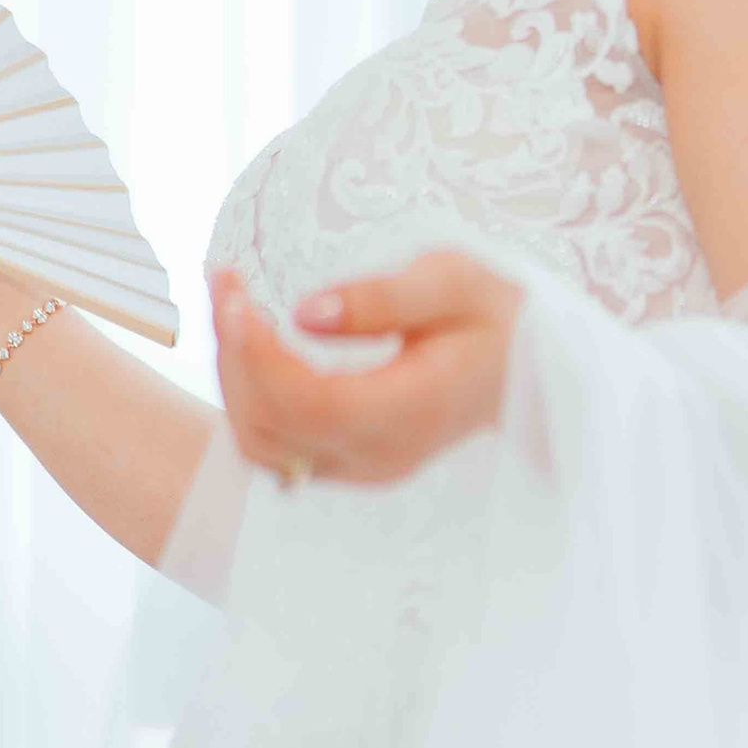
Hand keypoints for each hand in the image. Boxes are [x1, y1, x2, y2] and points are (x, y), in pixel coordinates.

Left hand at [210, 250, 523, 486]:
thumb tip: (304, 313)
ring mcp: (362, 467)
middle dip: (234, 353)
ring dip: (233, 375)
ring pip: (262, 443)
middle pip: (274, 425)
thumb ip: (381, 298)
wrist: (524, 364)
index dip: (260, 355)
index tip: (236, 294)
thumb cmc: (493, 314)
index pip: (313, 403)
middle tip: (224, 280)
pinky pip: (273, 445)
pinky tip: (245, 340)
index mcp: (414, 411)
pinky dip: (247, 395)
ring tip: (228, 300)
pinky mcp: (347, 463)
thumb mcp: (453, 281)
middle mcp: (382, 454)